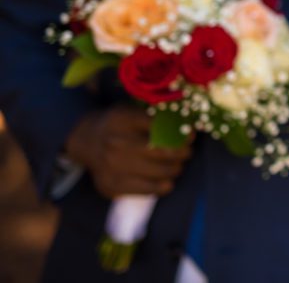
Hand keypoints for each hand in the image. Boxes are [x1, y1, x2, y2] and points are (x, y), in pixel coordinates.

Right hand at [65, 106, 192, 198]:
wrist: (86, 140)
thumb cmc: (120, 123)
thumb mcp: (133, 109)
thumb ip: (157, 115)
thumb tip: (188, 124)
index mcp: (123, 120)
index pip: (159, 127)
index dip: (180, 133)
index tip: (190, 135)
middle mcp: (115, 143)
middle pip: (161, 151)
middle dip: (181, 153)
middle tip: (187, 152)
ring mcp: (111, 166)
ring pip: (158, 172)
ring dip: (175, 169)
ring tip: (177, 165)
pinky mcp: (111, 186)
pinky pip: (147, 190)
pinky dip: (163, 185)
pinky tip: (167, 180)